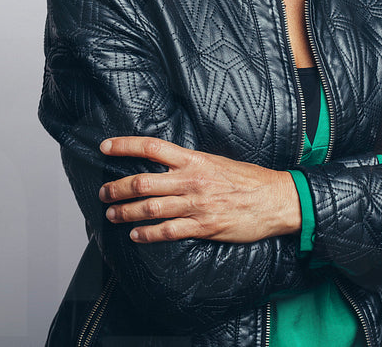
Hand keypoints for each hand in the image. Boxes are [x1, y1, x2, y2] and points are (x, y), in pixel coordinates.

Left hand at [97, 137, 299, 243]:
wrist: (277, 200)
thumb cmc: (248, 179)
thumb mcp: (216, 161)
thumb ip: (190, 163)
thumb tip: (165, 163)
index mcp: (194, 159)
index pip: (150, 147)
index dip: (124, 146)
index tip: (104, 148)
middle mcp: (191, 180)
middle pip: (142, 181)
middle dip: (116, 188)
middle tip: (103, 193)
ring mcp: (196, 204)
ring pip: (149, 208)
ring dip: (125, 212)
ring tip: (112, 214)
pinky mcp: (204, 226)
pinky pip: (168, 231)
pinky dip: (147, 234)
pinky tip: (136, 235)